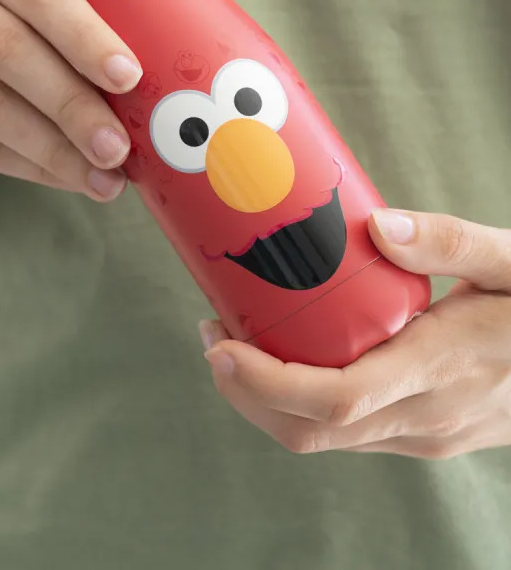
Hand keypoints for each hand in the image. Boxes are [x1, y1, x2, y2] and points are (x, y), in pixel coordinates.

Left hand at [199, 209, 510, 457]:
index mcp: (442, 369)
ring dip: (268, 399)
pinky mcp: (427, 432)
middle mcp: (427, 416)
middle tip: (211, 336)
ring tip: (237, 341)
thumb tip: (380, 225)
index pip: (334, 398)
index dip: (264, 382)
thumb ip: (452, 241)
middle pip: (312, 430)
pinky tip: (289, 356)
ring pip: (326, 438)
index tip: (218, 345)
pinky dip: (301, 402)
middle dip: (245, 392)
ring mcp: (428, 433)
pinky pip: (349, 430)